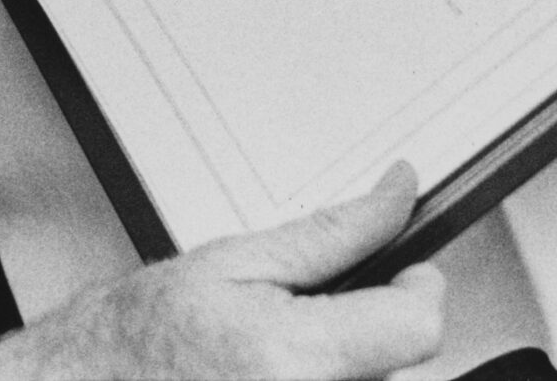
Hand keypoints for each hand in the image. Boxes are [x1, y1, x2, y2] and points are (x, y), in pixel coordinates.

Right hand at [0, 165, 444, 380]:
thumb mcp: (234, 258)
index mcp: (291, 356)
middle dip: (363, 322)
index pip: (420, 324)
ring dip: (339, 356)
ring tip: (271, 346)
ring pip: (370, 378)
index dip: (417, 283)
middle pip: (397, 357)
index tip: (401, 266)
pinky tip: (268, 372)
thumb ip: (333, 231)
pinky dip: (318, 377)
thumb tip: (400, 195)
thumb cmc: (135, 335)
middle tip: (295, 310)